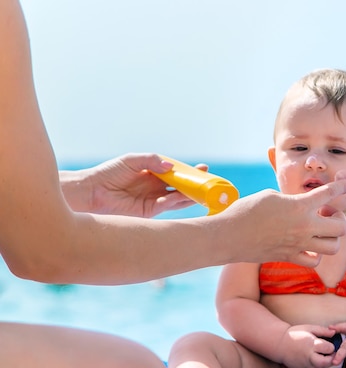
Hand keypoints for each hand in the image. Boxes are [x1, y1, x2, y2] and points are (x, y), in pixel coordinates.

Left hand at [61, 153, 203, 216]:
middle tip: (209, 183)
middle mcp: (156, 188)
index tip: (204, 169)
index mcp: (154, 174)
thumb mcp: (132, 160)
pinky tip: (177, 198)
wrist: (91, 191)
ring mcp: (154, 200)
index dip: (190, 172)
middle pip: (181, 187)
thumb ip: (152, 161)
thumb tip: (171, 167)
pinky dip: (173, 202)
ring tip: (201, 192)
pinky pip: (165, 207)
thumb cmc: (109, 173)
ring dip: (189, 196)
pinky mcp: (148, 212)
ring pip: (177, 198)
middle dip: (195, 185)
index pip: (177, 173)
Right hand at [223, 177, 345, 265]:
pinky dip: (315, 254)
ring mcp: (298, 244)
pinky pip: (314, 260)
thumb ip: (291, 200)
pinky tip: (308, 245)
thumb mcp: (271, 196)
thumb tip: (299, 206)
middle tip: (327, 215)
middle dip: (339, 219)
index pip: (329, 193)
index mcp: (299, 205)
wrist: (229, 236)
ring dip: (331, 238)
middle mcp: (304, 226)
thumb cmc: (245, 210)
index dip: (342, 185)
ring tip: (319, 231)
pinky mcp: (290, 257)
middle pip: (341, 227)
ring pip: (333, 247)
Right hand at [279, 325, 337, 367]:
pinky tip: (315, 357)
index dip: (332, 346)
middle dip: (331, 358)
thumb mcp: (309, 328)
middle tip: (329, 352)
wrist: (280, 344)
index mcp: (311, 344)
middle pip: (326, 362)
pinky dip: (317, 365)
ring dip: (325, 362)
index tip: (329, 343)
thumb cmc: (295, 334)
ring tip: (321, 354)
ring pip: (321, 367)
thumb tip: (334, 332)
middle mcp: (309, 356)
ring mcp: (306, 364)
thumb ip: (323, 330)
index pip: (329, 348)